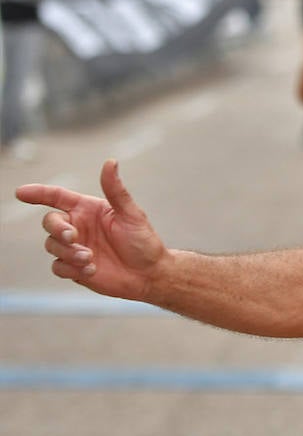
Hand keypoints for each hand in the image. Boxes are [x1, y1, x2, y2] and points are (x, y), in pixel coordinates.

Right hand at [15, 160, 165, 300]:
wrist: (148, 274)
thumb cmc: (143, 241)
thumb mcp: (131, 214)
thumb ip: (116, 190)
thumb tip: (110, 162)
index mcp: (88, 209)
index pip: (57, 197)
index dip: (38, 193)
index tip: (21, 192)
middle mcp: (78, 226)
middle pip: (50, 221)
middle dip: (57, 228)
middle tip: (74, 236)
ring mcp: (74, 247)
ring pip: (52, 245)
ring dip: (68, 252)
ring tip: (90, 258)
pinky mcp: (73, 268)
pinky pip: (58, 266)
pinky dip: (71, 268)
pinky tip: (91, 270)